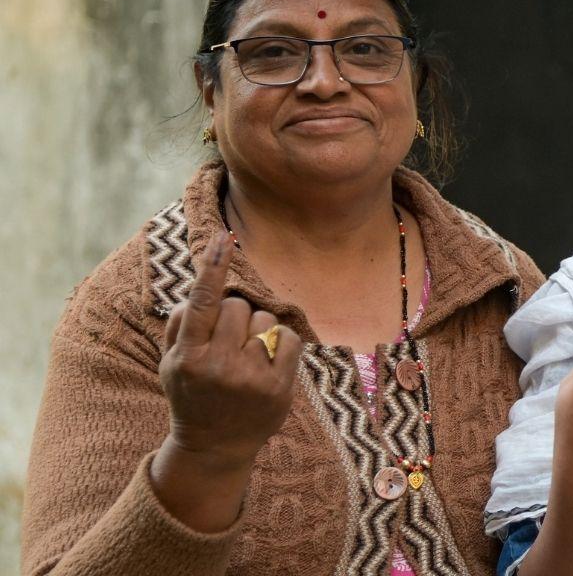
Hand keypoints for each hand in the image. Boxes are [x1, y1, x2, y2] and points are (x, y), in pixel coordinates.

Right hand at [158, 231, 301, 469]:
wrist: (214, 447)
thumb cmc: (193, 394)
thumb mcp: (171, 363)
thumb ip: (180, 324)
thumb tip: (202, 283)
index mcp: (187, 356)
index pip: (201, 302)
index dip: (212, 267)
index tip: (221, 237)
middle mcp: (217, 366)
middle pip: (239, 306)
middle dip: (237, 315)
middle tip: (230, 341)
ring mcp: (249, 378)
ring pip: (265, 320)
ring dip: (260, 329)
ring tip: (247, 355)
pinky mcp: (278, 388)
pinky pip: (289, 338)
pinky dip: (282, 342)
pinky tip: (269, 361)